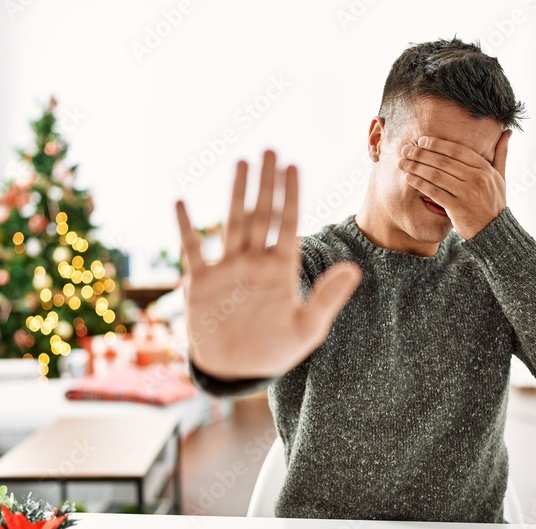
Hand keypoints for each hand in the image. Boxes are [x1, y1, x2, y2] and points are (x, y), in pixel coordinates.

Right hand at [176, 150, 361, 380]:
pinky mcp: (201, 283)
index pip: (288, 224)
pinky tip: (181, 203)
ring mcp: (227, 269)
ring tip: (240, 162)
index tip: (294, 166)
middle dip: (265, 183)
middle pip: (261, 214)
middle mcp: (254, 262)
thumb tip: (354, 269)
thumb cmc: (274, 351)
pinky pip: (192, 250)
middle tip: (269, 150)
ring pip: (232, 223)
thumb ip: (328, 299)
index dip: (290, 195)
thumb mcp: (307, 329)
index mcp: (281, 270)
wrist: (237, 370)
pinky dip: (186, 228)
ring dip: (235, 193)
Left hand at [398, 130, 511, 238]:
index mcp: (485, 168)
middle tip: (405, 150)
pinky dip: (419, 183)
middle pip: (443, 161)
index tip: (421, 141)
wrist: (494, 231)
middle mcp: (477, 178)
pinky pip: (434, 192)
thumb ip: (501, 154)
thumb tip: (507, 132)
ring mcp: (467, 193)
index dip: (437, 144)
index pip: (457, 150)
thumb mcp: (501, 177)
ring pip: (436, 175)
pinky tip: (408, 178)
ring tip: (402, 162)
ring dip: (416, 167)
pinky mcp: (457, 208)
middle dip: (421, 154)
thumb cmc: (494, 202)